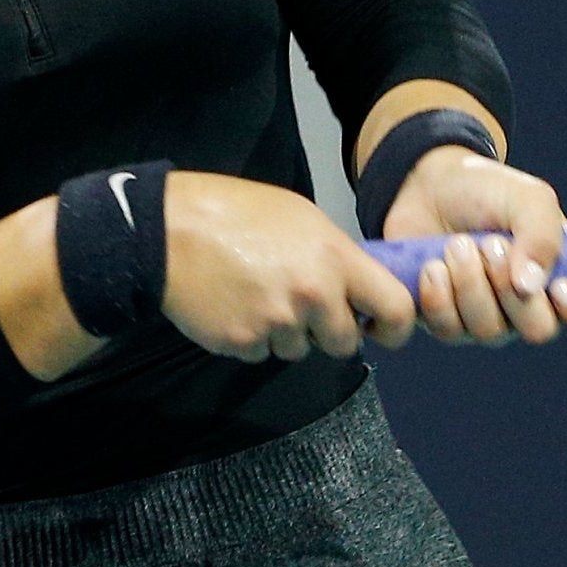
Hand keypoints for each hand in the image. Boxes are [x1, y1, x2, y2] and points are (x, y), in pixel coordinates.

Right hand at [163, 170, 417, 361]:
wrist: (170, 232)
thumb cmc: (238, 213)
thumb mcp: (302, 218)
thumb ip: (336, 256)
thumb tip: (356, 287)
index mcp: (336, 258)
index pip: (396, 308)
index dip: (395, 325)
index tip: (380, 327)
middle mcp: (313, 295)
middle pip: (345, 343)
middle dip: (329, 331)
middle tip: (304, 306)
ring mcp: (278, 323)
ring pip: (300, 349)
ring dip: (286, 333)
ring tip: (258, 293)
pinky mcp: (244, 343)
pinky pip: (262, 353)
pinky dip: (253, 337)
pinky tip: (235, 305)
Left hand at [380, 146, 566, 346]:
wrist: (428, 187)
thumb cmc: (488, 192)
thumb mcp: (527, 197)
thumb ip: (542, 234)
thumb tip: (531, 287)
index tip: (560, 288)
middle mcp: (534, 307)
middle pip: (539, 330)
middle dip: (509, 285)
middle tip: (490, 243)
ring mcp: (491, 320)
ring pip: (489, 332)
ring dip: (469, 282)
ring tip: (456, 244)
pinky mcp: (449, 323)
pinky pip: (450, 331)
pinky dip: (439, 296)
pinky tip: (432, 266)